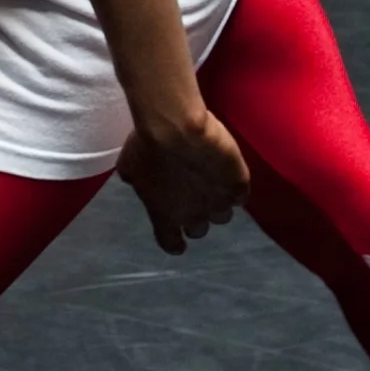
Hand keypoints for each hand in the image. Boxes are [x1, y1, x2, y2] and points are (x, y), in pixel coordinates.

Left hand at [115, 105, 250, 256]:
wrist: (177, 127)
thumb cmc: (147, 144)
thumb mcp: (129, 164)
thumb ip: (135, 179)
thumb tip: (135, 179)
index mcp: (165, 216)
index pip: (171, 244)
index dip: (175, 241)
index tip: (178, 238)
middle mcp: (194, 216)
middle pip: (199, 230)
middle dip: (197, 217)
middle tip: (194, 198)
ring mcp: (219, 203)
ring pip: (223, 214)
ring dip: (217, 203)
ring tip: (214, 185)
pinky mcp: (238, 185)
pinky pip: (240, 194)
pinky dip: (235, 187)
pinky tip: (230, 174)